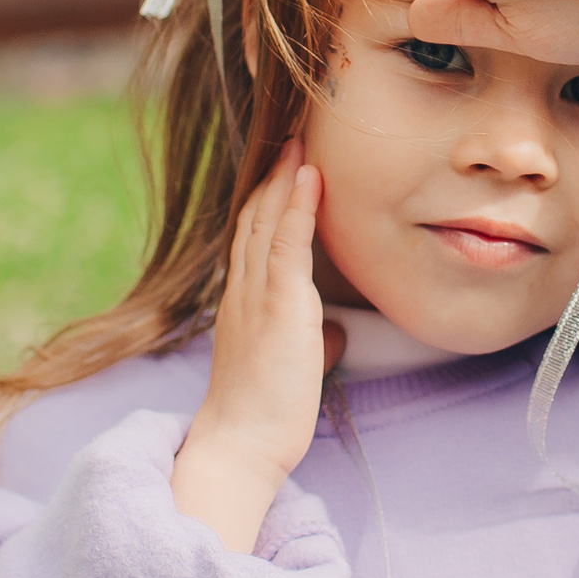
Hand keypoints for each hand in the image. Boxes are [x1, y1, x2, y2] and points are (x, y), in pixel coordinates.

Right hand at [172, 142, 338, 552]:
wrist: (242, 445)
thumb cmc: (267, 416)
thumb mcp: (294, 368)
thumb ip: (311, 341)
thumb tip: (336, 335)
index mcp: (243, 303)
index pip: (253, 236)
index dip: (267, 196)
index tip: (284, 163)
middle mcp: (242, 290)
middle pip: (254, 216)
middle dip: (271, 173)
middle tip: (288, 132)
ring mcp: (256, 296)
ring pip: (266, 220)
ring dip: (284, 176)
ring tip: (299, 137)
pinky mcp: (277, 307)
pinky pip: (285, 244)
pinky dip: (297, 206)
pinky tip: (308, 176)